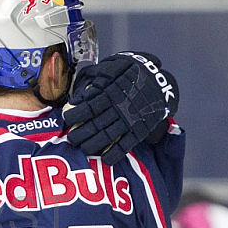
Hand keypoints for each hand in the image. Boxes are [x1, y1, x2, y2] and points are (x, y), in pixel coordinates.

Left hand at [63, 51, 178, 164]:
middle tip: (70, 139)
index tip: (66, 120)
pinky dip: (115, 153)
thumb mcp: (113, 68)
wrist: (161, 81)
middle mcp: (119, 108)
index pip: (88, 107)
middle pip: (95, 124)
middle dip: (80, 134)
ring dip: (93, 145)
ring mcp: (130, 120)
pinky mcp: (140, 130)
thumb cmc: (131, 73)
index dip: (75, 115)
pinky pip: (126, 144)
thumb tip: (77, 98)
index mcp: (111, 93)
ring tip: (82, 149)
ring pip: (107, 136)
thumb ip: (95, 80)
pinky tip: (105, 159)